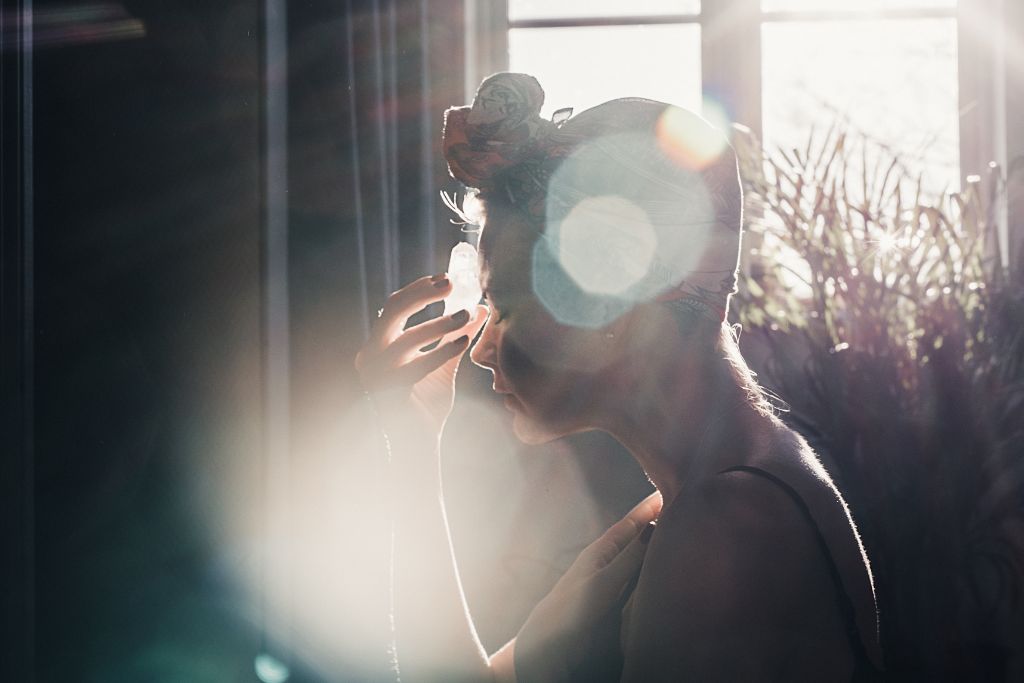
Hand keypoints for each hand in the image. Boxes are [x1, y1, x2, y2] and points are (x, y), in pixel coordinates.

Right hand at [355, 273, 488, 444]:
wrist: (416, 448)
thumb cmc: (426, 406)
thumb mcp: (444, 364)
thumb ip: (456, 336)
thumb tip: (478, 307)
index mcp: (378, 346)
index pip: (394, 306)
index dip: (420, 288)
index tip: (447, 277)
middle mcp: (370, 355)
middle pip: (392, 310)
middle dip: (423, 293)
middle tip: (451, 283)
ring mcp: (375, 374)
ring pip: (407, 337)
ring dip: (440, 323)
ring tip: (467, 314)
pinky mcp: (388, 392)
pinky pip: (417, 366)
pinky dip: (442, 351)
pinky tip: (463, 341)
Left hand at [513, 491, 663, 682]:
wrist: (551, 646)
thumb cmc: (571, 610)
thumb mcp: (603, 581)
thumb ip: (628, 558)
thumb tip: (652, 528)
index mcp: (601, 551)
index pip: (630, 523)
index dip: (649, 508)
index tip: (668, 489)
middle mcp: (609, 563)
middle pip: (638, 539)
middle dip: (658, 525)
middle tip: (683, 510)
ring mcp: (613, 583)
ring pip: (641, 561)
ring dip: (658, 551)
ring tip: (682, 538)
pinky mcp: (616, 603)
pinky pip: (640, 583)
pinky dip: (654, 576)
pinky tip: (667, 576)